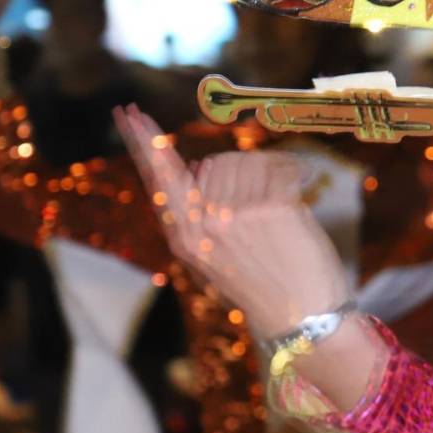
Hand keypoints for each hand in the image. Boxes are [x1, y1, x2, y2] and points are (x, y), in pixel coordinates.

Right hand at [114, 106, 351, 340]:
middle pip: (214, 163)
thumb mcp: (215, 257)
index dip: (144, 143)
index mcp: (185, 237)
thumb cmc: (265, 285)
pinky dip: (293, 177)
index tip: (128, 113)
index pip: (158, 178)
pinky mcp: (272, 207)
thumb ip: (201, 217)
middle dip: (239, 177)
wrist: (304, 318)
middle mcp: (204, 224)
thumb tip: (202, 170)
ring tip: (277, 222)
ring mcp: (236, 214)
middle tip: (261, 219)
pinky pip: (279, 166)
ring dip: (267, 178)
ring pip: (247, 162)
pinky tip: (296, 206)